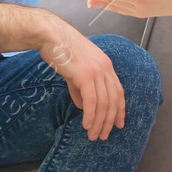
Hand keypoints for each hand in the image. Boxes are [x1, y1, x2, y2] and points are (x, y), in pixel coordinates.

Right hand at [37, 16, 124, 140]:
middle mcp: (105, 68)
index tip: (119, 124)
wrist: (51, 35)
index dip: (120, 110)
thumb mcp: (75, 70)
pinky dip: (91, 116)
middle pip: (113, 100)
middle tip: (104, 136)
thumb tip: (85, 108)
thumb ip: (81, 89)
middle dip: (110, 121)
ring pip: (104, 103)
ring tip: (93, 136)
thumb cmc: (60, 50)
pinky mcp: (86, 75)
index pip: (118, 91)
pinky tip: (86, 126)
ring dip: (99, 123)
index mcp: (106, 65)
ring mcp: (97, 71)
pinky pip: (92, 101)